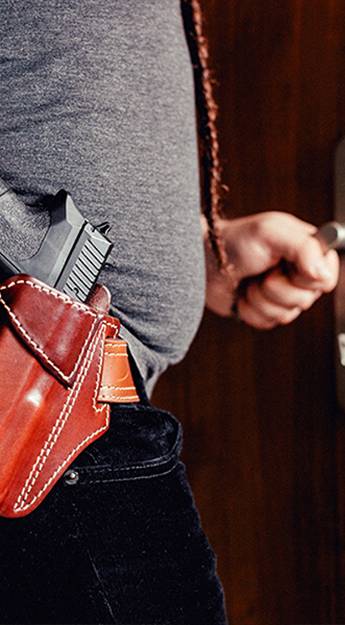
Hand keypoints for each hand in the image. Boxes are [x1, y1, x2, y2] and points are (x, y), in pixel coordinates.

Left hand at [203, 212, 338, 327]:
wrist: (205, 262)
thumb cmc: (236, 240)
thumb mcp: (271, 231)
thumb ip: (304, 247)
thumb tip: (323, 274)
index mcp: (308, 253)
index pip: (327, 279)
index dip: (308, 279)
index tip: (289, 267)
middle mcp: (298, 276)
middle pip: (305, 300)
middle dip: (276, 288)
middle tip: (262, 271)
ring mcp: (282, 295)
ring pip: (285, 315)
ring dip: (261, 299)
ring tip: (251, 280)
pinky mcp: (265, 311)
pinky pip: (267, 323)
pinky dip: (250, 310)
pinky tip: (243, 295)